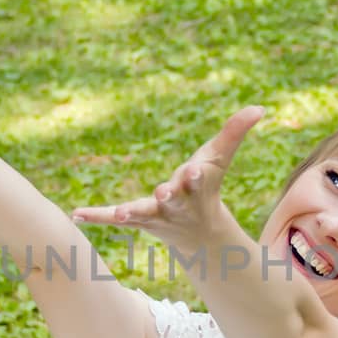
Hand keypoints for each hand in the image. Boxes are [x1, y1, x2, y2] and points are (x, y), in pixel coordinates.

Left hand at [72, 106, 265, 250]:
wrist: (196, 230)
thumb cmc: (206, 186)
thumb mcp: (218, 157)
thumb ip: (235, 132)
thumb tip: (260, 107)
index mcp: (195, 188)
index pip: (197, 181)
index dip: (194, 177)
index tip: (193, 172)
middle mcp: (176, 204)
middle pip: (172, 200)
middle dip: (168, 197)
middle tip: (163, 192)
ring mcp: (155, 214)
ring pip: (142, 214)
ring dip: (129, 213)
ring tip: (118, 212)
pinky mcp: (136, 219)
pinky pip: (113, 219)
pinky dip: (97, 216)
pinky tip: (77, 214)